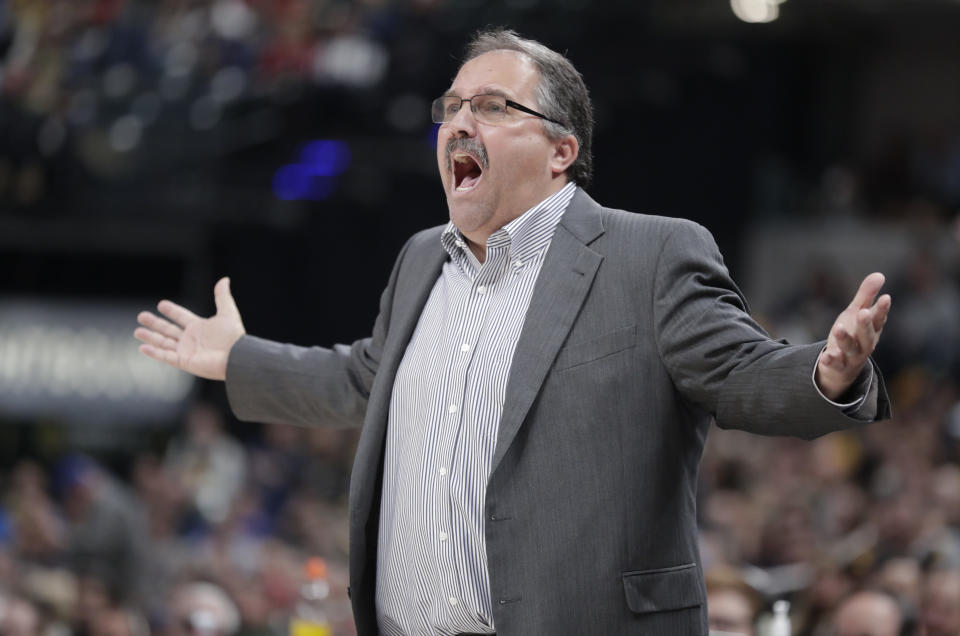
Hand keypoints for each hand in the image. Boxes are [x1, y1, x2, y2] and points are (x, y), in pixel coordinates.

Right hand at [134, 277, 245, 380]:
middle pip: (168, 330)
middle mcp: (191, 339)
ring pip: (163, 343)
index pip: (182, 317)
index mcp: (199, 327)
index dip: (172, 311)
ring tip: (137, 331)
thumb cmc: (234, 336)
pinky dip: (154, 352)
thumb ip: (223, 297)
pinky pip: (166, 357)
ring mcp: (186, 351)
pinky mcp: (184, 362)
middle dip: (155, 323)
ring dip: (150, 337)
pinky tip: (142, 347)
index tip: (161, 304)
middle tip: (141, 316)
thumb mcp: (228, 313)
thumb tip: (225, 279)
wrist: (236, 356)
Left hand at [815, 272, 891, 400]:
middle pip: (867, 335)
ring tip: (838, 328)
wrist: (842, 367)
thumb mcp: (856, 312)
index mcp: (872, 330)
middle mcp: (865, 344)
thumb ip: (866, 295)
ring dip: (845, 339)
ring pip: (851, 349)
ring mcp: (851, 356)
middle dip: (865, 324)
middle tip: (863, 312)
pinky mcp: (837, 365)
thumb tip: (880, 274)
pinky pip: (835, 364)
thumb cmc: (852, 334)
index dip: (882, 309)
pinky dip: (831, 360)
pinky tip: (826, 355)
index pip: (879, 319)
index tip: (886, 297)